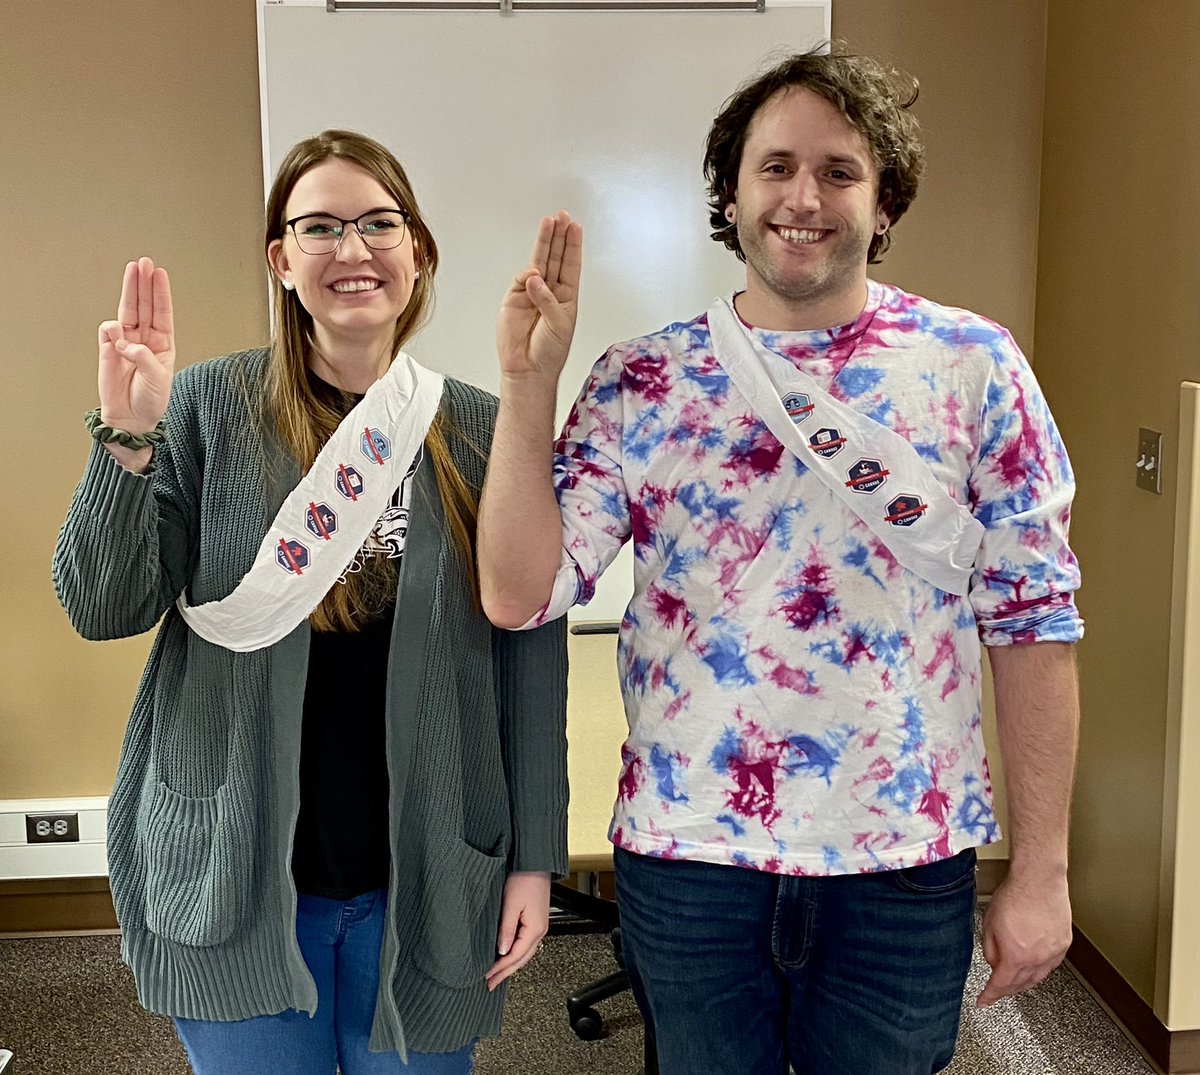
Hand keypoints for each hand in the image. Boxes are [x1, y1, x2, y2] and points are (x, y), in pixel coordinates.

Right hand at [98, 257, 174, 432]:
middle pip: (144, 306)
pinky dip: (112, 329)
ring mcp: (126, 343)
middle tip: (143, 263)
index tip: (159, 273)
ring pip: (127, 311)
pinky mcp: (108, 350)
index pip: (162, 313)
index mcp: (163, 344)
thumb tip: (126, 342)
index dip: (160, 293)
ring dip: (130, 291)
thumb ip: (144, 358)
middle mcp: (145, 339)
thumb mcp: (157, 380)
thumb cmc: (150, 400)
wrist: (130, 419)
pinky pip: (108, 331)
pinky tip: (117, 337)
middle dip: (144, 283)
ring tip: (132, 270)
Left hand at [485, 871, 550, 990]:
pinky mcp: (535, 920)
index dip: (500, 969)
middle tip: (490, 983)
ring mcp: (539, 925)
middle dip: (505, 972)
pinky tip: (507, 955)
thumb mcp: (511, 904)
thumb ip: (506, 929)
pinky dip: (515, 953)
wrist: (535, 862)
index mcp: (535, 929)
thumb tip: (501, 951)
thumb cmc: (524, 878)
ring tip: (496, 974)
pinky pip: (525, 943)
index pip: (515, 956)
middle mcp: (540, 930)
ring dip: (510, 965)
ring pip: (524, 953)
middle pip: (521, 959)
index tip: (487, 976)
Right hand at [495, 211, 581, 381]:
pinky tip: (533, 277)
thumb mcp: (558, 324)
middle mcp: (549, 291)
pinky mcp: (514, 298)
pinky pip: (521, 279)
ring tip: (548, 223)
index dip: (572, 245)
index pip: (570, 265)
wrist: (527, 369)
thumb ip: (547, 299)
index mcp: (566, 296)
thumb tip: (535, 277)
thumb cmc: (549, 352)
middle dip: (558, 236)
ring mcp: (531, 293)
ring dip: (543, 243)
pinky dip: (527, 275)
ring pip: (538, 262)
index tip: (575, 226)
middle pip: (555, 257)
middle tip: (561, 216)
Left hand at [976, 871, 1071, 1005]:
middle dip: (1006, 990)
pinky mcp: (1063, 944)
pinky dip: (1039, 970)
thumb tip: (994, 962)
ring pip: (1037, 978)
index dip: (990, 996)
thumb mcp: (989, 924)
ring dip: (1024, 982)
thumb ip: (990, 949)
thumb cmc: (1014, 896)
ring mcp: (1053, 953)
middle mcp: (1037, 959)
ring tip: (1014, 981)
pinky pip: (1050, 965)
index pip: (1000, 985)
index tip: (984, 1002)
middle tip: (997, 990)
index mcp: (1016, 956)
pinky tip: (1033, 966)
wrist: (1039, 880)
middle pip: (1020, 985)